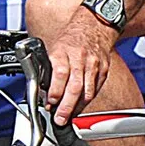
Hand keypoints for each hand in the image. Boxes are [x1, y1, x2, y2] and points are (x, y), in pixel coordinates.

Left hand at [44, 5, 119, 123]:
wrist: (95, 26)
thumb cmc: (72, 38)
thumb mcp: (55, 48)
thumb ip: (49, 68)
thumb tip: (41, 90)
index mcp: (63, 51)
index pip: (60, 74)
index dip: (55, 91)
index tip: (50, 104)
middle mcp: (79, 58)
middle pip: (74, 86)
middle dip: (66, 106)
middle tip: (60, 119)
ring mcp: (94, 65)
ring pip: (87, 91)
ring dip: (77, 107)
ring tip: (69, 116)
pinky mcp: (103, 70)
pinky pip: (95, 89)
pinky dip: (87, 100)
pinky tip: (80, 106)